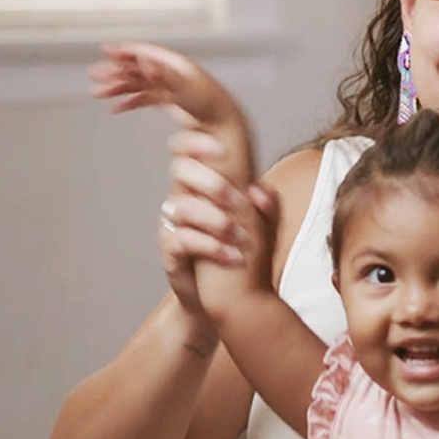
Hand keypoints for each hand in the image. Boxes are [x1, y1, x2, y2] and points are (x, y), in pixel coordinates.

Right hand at [89, 42, 239, 128]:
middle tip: (94, 75)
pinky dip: (131, 101)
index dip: (124, 50)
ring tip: (98, 93)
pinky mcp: (171, 101)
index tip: (105, 50)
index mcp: (174, 63)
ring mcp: (170, 86)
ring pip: (139, 84)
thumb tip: (143, 59)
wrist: (224, 124)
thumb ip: (161, 73)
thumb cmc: (209, 104)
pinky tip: (117, 108)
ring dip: (119, 88)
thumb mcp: (183, 87)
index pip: (144, 52)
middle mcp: (171, 72)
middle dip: (115, 71)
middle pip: (138, 68)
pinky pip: (146, 98)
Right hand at [161, 130, 278, 315]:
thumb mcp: (266, 222)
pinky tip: (232, 257)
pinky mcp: (171, 251)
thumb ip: (267, 201)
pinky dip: (210, 247)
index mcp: (205, 180)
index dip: (196, 142)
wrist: (233, 297)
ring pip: (182, 207)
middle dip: (211, 183)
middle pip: (180, 170)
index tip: (221, 150)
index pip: (189, 148)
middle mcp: (185, 196)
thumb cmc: (247, 249)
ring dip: (216, 222)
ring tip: (241, 239)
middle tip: (237, 201)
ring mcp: (175, 223)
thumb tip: (257, 190)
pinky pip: (181, 240)